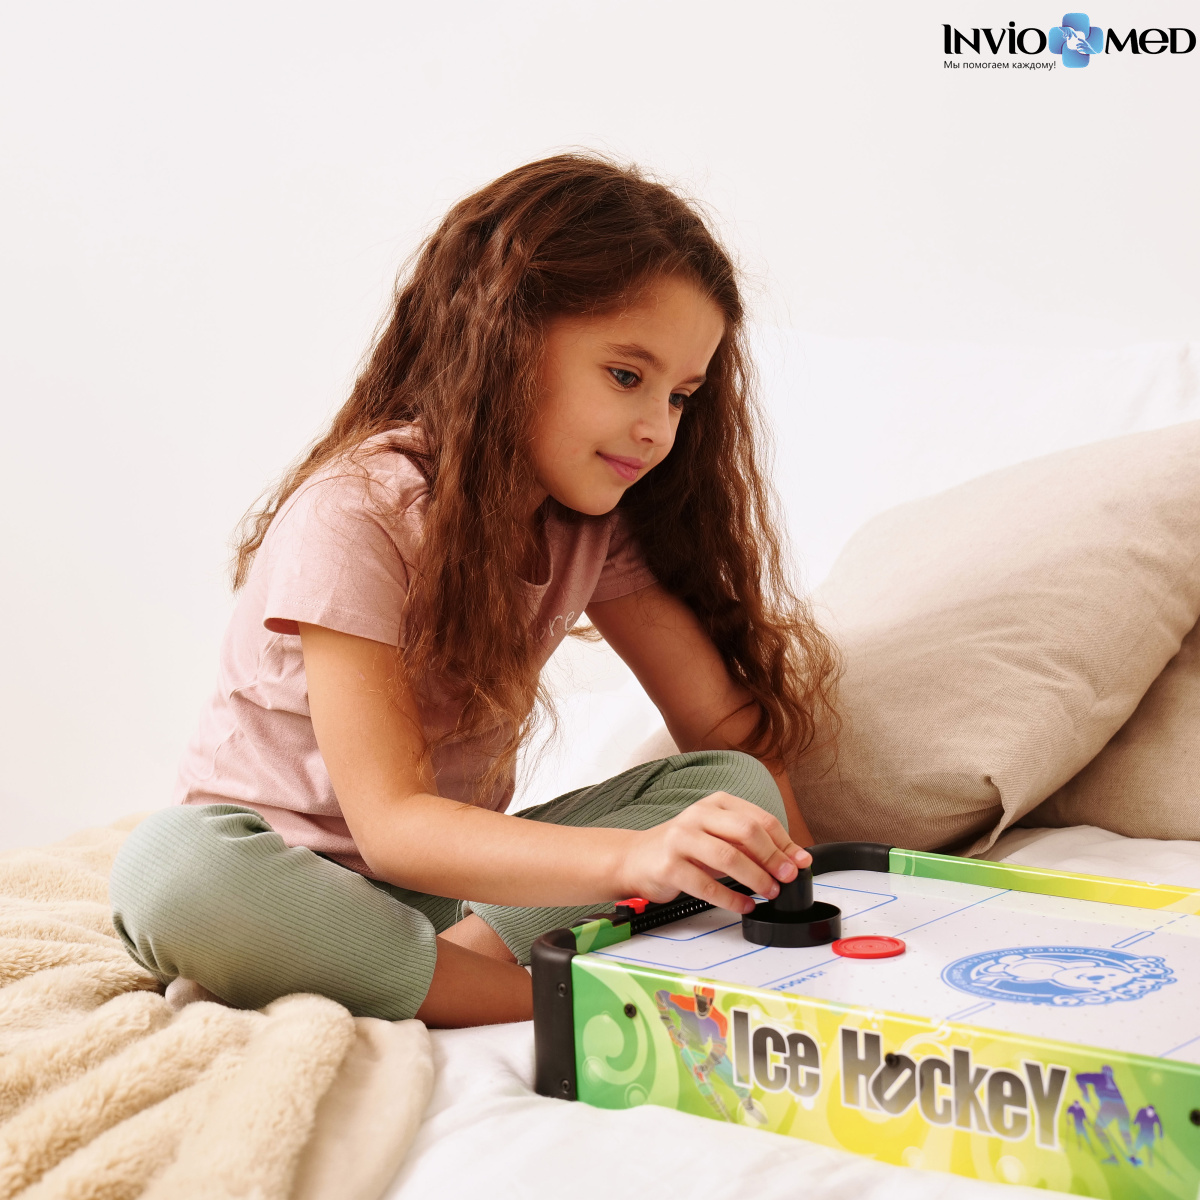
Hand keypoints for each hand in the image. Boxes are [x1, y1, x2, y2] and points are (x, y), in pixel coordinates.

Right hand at [617, 792, 811, 914]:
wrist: (635, 859)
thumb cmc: (683, 848)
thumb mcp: (719, 837)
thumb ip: (753, 845)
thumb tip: (795, 858)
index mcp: (715, 804)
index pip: (759, 818)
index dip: (785, 842)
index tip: (800, 862)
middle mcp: (697, 816)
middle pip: (746, 831)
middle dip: (773, 857)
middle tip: (787, 877)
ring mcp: (680, 839)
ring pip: (727, 856)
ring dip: (756, 878)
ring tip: (769, 892)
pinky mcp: (669, 866)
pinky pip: (706, 885)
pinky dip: (731, 898)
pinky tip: (744, 905)